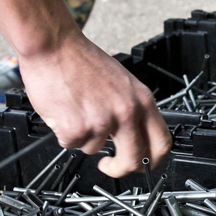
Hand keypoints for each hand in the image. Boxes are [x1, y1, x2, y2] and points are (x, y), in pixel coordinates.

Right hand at [17, 33, 172, 177]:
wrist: (53, 45)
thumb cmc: (81, 59)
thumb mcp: (122, 83)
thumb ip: (130, 109)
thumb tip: (133, 137)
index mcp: (141, 100)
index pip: (161, 143)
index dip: (152, 160)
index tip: (140, 163)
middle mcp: (126, 113)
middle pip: (134, 160)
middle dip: (119, 169)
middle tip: (108, 165)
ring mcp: (101, 122)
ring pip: (94, 148)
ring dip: (83, 137)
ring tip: (75, 109)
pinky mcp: (76, 129)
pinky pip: (70, 144)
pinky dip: (64, 132)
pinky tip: (63, 110)